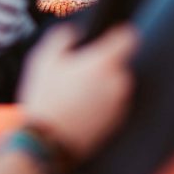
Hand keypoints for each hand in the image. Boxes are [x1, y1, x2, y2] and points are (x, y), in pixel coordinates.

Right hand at [17, 23, 137, 160]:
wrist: (47, 141)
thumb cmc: (45, 97)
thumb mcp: (44, 59)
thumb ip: (62, 37)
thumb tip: (75, 31)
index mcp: (104, 62)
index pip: (129, 38)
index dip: (120, 34)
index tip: (110, 36)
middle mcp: (118, 82)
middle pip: (120, 63)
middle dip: (104, 65)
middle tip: (79, 73)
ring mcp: (120, 104)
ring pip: (117, 84)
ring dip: (104, 84)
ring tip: (77, 94)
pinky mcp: (117, 122)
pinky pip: (114, 104)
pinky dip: (103, 103)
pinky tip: (82, 108)